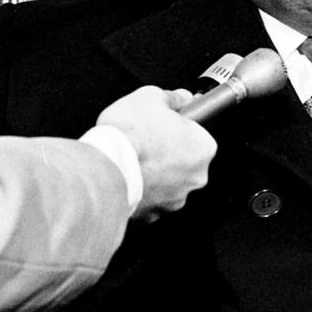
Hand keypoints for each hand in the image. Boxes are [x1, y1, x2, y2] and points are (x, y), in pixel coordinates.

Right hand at [96, 86, 216, 216]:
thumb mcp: (151, 97)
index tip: (166, 124)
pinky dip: (141, 190)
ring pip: (168, 183)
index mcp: (203, 148)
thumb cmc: (131, 134)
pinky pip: (150, 200)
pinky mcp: (154, 214)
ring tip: (134, 159)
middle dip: (168, 153)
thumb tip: (180, 97)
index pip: (198, 135)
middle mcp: (196, 177)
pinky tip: (129, 176)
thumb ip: (172, 98)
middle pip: (185, 161)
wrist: (108, 167)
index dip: (179, 127)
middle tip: (146, 140)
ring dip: (155, 173)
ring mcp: (175, 199)